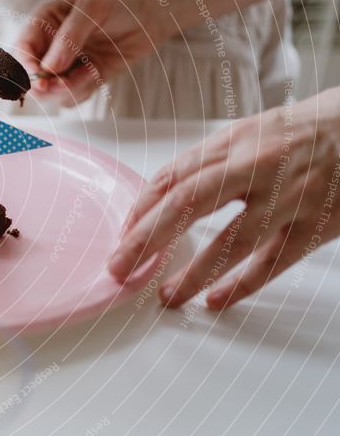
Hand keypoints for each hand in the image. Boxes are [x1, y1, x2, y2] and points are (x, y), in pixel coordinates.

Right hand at [15, 0, 164, 104]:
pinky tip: (97, 73)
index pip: (22, 50)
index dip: (26, 67)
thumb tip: (49, 69)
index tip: (40, 80)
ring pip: (51, 93)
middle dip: (47, 86)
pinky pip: (72, 97)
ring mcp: (66, 65)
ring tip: (91, 72)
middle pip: (32, 78)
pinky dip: (82, 92)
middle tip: (65, 85)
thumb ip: (68, 38)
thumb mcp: (91, 9)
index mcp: (43, 24)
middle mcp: (49, 47)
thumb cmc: (119, 0)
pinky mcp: (83, 79)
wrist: (152, 11)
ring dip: (69, 90)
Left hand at [108, 87, 339, 308]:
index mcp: (235, 143)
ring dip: (193, 273)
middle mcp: (258, 167)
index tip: (122, 236)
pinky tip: (215, 301)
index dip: (142, 210)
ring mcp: (289, 197)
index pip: (174, 177)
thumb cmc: (297, 133)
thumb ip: (205, 164)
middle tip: (120, 267)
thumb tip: (156, 200)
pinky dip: (242, 285)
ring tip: (166, 296)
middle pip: (189, 203)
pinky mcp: (316, 226)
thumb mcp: (246, 134)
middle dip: (148, 238)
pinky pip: (274, 262)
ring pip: (233, 241)